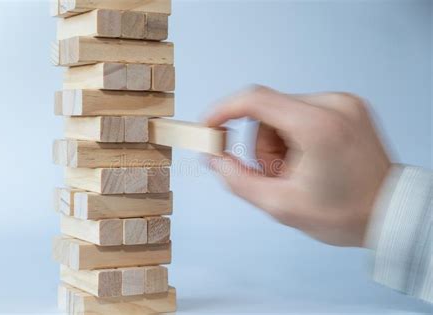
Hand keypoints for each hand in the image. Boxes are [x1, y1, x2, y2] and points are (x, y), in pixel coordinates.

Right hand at [205, 86, 390, 246]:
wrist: (390, 213)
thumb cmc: (344, 214)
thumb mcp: (281, 206)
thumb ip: (238, 179)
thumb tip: (213, 157)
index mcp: (317, 126)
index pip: (254, 100)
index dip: (223, 111)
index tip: (209, 128)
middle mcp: (332, 104)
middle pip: (267, 112)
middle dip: (261, 145)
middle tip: (277, 175)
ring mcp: (343, 102)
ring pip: (282, 113)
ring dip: (279, 143)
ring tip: (298, 171)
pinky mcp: (347, 105)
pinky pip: (301, 113)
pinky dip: (295, 136)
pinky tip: (310, 160)